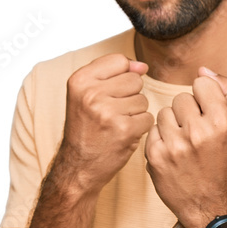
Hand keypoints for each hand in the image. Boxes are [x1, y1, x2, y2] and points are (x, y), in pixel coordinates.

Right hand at [58, 53, 153, 195]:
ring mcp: (107, 112)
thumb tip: (143, 66)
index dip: (122, 76)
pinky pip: (148, 118)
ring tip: (116, 125)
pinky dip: (140, 128)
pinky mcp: (124, 130)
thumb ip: (112, 74)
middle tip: (112, 114)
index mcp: (79, 80)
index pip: (118, 61)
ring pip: (143, 99)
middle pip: (134, 80)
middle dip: (130, 96)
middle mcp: (91, 93)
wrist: (79, 166)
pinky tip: (124, 135)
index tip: (110, 94)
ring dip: (135, 113)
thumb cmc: (86, 129)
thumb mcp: (86, 95)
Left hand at [144, 67, 226, 227]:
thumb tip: (204, 70)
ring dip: (172, 124)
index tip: (207, 113)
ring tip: (184, 142)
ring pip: (164, 112)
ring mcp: (175, 146)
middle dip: (187, 112)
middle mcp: (198, 133)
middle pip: (181, 98)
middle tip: (196, 133)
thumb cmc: (226, 163)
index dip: (204, 97)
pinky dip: (161, 139)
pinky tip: (173, 152)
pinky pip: (153, 130)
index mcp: (222, 122)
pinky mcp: (156, 157)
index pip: (201, 83)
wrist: (210, 205)